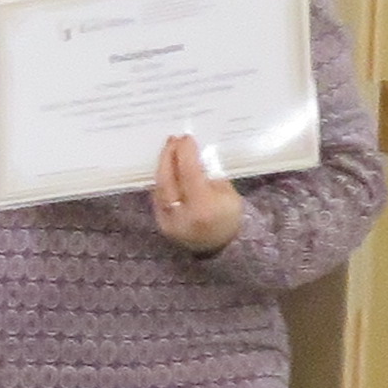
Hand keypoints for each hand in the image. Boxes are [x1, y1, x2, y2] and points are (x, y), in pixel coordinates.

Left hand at [151, 133, 247, 252]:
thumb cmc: (230, 218)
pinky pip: (158, 197)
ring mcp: (168, 222)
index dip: (185, 153)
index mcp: (203, 207)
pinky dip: (162, 181)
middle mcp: (182, 215)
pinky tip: (166, 169)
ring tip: (169, 150)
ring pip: (159, 187)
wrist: (222, 249)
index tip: (186, 138)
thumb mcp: (229, 195)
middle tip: (173, 140)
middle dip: (169, 156)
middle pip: (168, 179)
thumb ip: (210, 175)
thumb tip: (195, 154)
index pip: (188, 173)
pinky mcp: (161, 224)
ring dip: (163, 166)